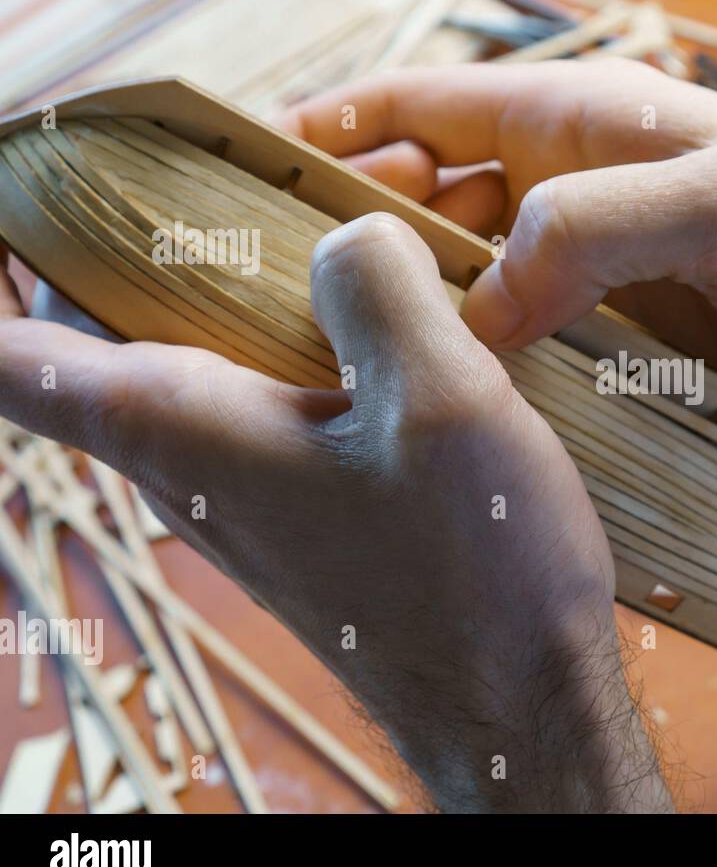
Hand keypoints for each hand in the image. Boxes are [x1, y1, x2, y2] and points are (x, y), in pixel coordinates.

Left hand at [0, 220, 670, 811]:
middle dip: (173, 226)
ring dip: (259, 276)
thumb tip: (347, 232)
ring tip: (372, 220)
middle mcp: (188, 461)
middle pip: (111, 323)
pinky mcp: (299, 505)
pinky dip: (308, 333)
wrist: (516, 701)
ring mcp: (242, 489)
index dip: (10, 268)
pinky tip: (402, 316)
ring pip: (200, 350)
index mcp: (182, 427)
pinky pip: (265, 392)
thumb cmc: (476, 572)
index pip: (15, 356)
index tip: (43, 193)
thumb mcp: (444, 404)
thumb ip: (377, 289)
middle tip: (290, 165)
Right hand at [279, 61, 716, 436]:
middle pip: (432, 212)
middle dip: (356, 249)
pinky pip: (538, 373)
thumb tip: (481, 302)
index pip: (428, 107)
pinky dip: (491, 395)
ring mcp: (604, 288)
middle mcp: (580, 206)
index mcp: (587, 131)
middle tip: (272, 316)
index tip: (244, 176)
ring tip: (336, 389)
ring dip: (418, 334)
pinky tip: (451, 436)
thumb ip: (596, 229)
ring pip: (477, 303)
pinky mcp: (636, 361)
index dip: (334, 131)